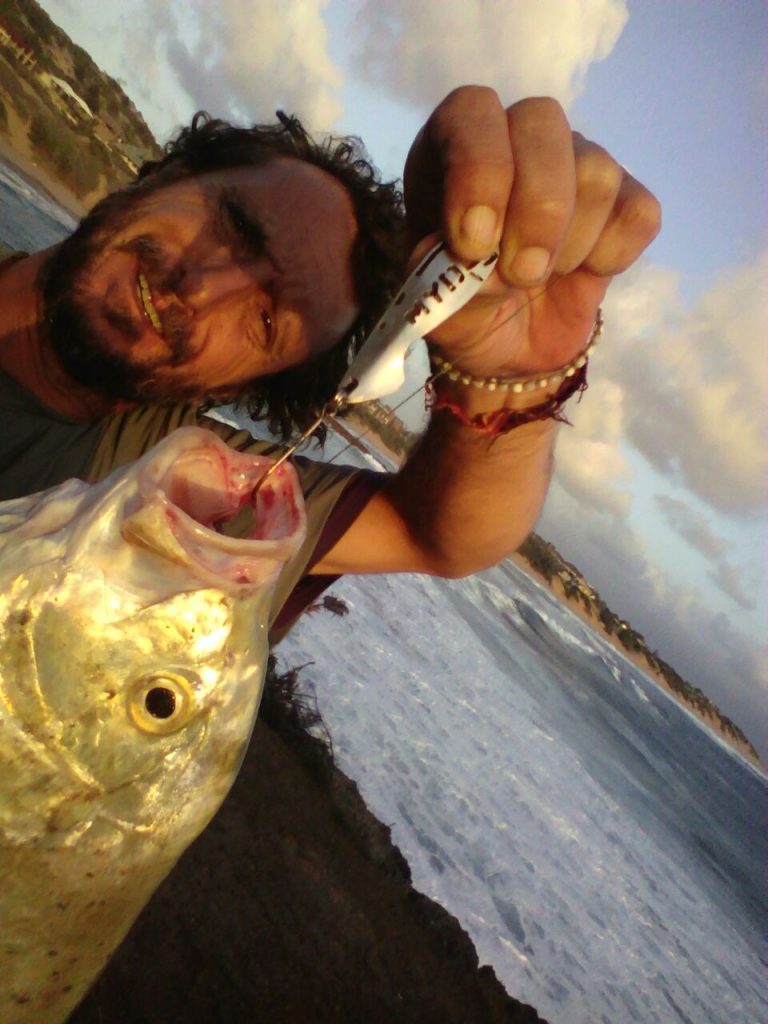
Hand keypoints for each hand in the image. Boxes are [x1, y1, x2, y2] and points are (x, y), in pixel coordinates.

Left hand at [403, 88, 660, 376]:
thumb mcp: (438, 306)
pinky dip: (612, 253)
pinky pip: (637, 212)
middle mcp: (515, 139)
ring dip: (570, 240)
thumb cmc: (464, 310)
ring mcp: (575, 164)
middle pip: (543, 122)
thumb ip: (443, 279)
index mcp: (452, 149)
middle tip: (522, 274)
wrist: (510, 347)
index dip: (479, 170)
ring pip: (596, 168)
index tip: (473, 243)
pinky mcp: (623, 202)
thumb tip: (464, 251)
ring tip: (540, 279)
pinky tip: (584, 272)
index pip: (472, 113)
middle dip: (537, 207)